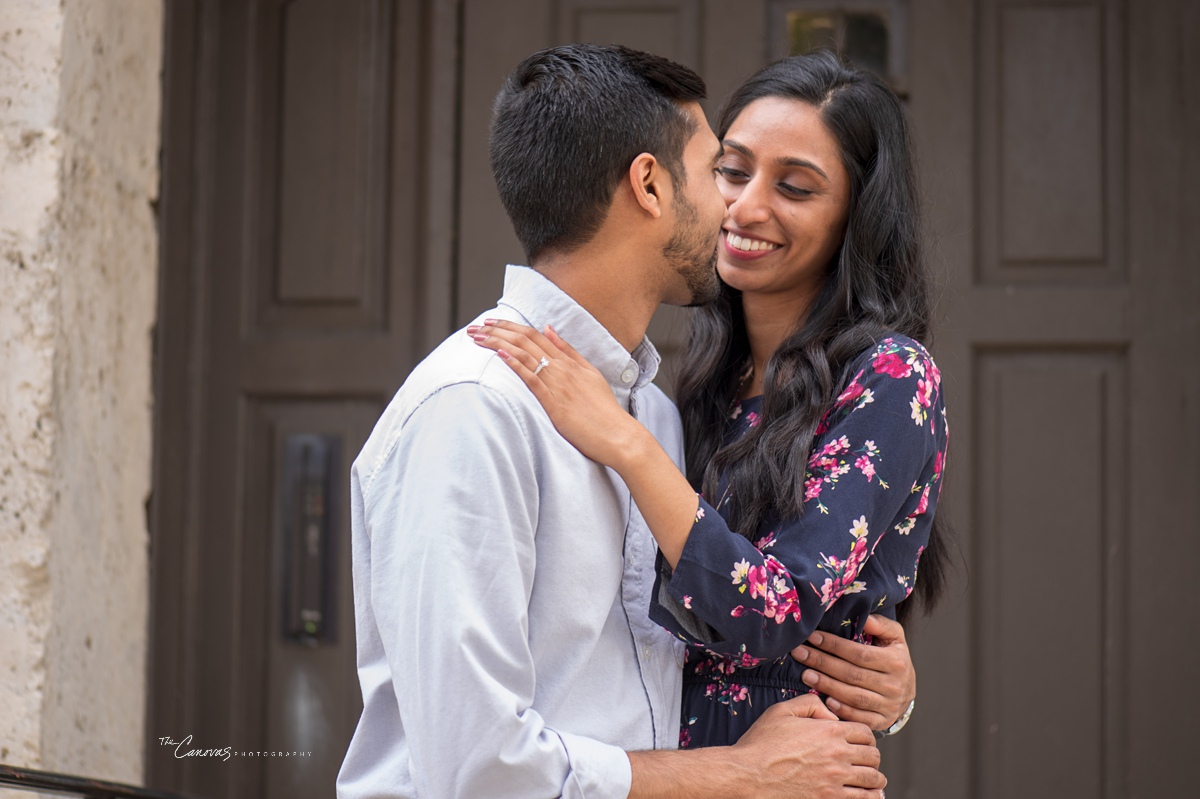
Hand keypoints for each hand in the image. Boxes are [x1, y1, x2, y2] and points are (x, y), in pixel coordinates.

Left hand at [466, 320, 642, 466]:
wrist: (619, 435)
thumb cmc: (605, 412)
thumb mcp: (590, 374)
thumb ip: (569, 351)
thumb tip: (549, 329)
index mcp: (570, 361)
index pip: (535, 335)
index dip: (510, 327)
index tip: (491, 322)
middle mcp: (563, 367)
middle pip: (525, 340)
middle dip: (497, 331)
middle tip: (475, 327)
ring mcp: (559, 383)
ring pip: (524, 355)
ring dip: (498, 343)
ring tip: (477, 337)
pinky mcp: (555, 402)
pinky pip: (532, 378)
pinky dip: (515, 364)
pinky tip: (500, 355)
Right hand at [732, 694, 884, 797]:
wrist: (748, 775)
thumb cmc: (761, 744)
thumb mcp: (781, 711)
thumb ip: (810, 704)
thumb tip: (831, 714)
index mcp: (829, 731)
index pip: (866, 732)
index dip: (865, 736)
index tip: (860, 742)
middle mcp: (837, 754)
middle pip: (873, 755)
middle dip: (871, 757)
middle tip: (865, 760)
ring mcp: (835, 780)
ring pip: (873, 779)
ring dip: (874, 778)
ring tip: (870, 779)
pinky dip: (870, 797)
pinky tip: (867, 795)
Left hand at [791, 615, 915, 730]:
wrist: (907, 691)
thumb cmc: (893, 658)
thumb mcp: (894, 637)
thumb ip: (880, 625)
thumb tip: (864, 618)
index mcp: (896, 662)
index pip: (860, 654)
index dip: (834, 645)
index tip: (813, 636)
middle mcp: (894, 686)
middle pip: (852, 675)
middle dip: (822, 663)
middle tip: (800, 654)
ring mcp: (888, 706)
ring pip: (853, 697)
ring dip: (826, 685)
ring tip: (805, 674)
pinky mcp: (882, 722)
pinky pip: (859, 717)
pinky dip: (841, 710)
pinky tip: (825, 700)